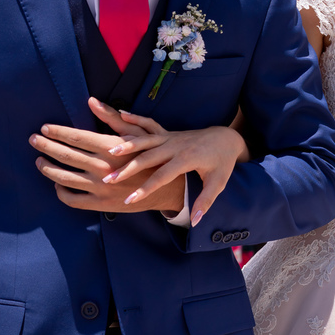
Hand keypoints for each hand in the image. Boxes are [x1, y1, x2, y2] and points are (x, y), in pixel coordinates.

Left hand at [29, 104, 184, 213]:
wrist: (167, 188)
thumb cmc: (152, 156)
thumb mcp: (138, 133)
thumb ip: (112, 117)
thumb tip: (91, 101)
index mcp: (111, 148)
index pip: (76, 137)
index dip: (58, 132)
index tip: (44, 128)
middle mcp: (103, 167)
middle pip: (65, 155)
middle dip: (46, 146)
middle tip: (34, 139)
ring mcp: (100, 187)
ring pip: (63, 178)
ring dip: (47, 168)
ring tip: (39, 160)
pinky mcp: (100, 203)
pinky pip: (72, 199)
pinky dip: (60, 191)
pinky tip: (57, 182)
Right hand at [96, 102, 247, 226]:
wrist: (225, 138)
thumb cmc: (222, 162)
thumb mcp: (218, 183)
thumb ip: (205, 201)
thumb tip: (195, 220)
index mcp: (187, 159)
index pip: (162, 176)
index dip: (145, 188)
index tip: (129, 199)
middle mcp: (176, 146)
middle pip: (148, 157)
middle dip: (128, 168)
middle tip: (109, 179)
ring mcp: (171, 137)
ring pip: (145, 139)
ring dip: (127, 144)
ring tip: (110, 151)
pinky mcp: (167, 132)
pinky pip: (149, 124)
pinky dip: (135, 118)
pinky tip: (119, 114)